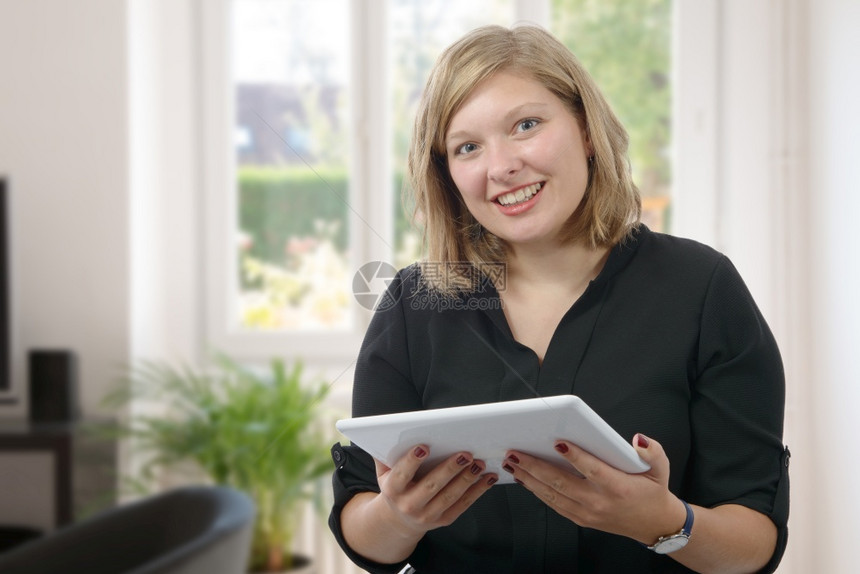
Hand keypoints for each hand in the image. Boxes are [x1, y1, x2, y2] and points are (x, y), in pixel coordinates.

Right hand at [374, 445, 497, 537]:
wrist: (400, 519)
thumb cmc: (396, 487)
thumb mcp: (384, 473)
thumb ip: (385, 454)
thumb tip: (386, 431)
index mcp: (393, 490)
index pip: (402, 474)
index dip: (412, 461)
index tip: (424, 447)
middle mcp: (409, 505)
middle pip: (431, 486)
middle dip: (450, 469)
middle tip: (465, 454)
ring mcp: (427, 515)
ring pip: (450, 496)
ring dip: (467, 479)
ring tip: (478, 463)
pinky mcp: (444, 520)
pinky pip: (463, 505)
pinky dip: (477, 491)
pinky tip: (487, 478)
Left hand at [502, 434, 686, 543]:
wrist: (653, 524)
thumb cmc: (652, 492)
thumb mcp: (660, 469)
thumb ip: (652, 452)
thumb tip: (638, 440)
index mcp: (617, 487)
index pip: (592, 469)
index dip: (574, 456)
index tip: (557, 442)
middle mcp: (599, 502)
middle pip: (561, 482)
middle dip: (535, 466)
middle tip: (516, 452)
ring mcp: (587, 512)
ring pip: (552, 495)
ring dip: (529, 478)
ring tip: (513, 463)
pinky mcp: (580, 518)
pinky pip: (554, 504)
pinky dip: (537, 491)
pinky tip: (525, 478)